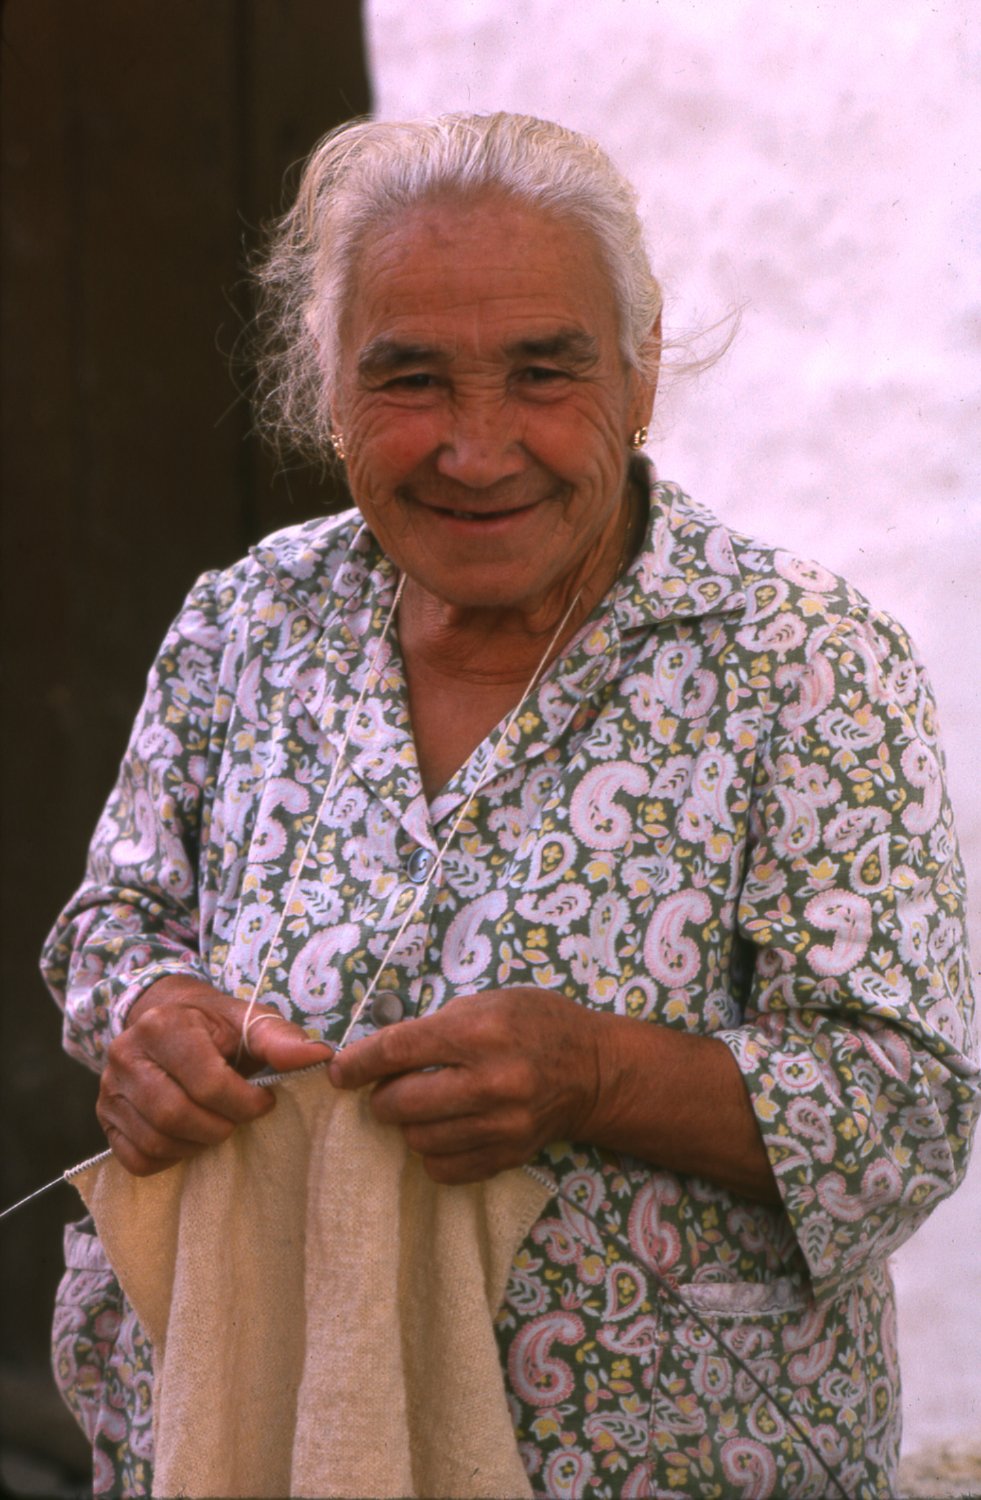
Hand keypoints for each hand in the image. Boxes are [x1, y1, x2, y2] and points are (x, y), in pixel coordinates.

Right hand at [97, 976, 331, 1174]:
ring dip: (197, 1144)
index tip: (265, 1100)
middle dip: (220, 1126)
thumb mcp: (249, 1021)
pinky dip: (170, 1158)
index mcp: (163, 1025)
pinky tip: (190, 1138)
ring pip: (155, 1140)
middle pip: (175, 1115)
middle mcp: (126, 1055)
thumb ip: (281, 1040)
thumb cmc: (215, 1024)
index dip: (244, 1102)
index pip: (206, 1082)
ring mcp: (110, 1089)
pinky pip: (136, 1159)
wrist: (167, 1018)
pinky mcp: (106, 1119)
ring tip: (218, 1125)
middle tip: (240, 1118)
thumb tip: (319, 1058)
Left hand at [327, 989, 602, 1183]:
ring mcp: (501, 1125)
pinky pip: (445, 1169)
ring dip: (408, 1125)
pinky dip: (434, 1152)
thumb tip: (378, 1054)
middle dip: (381, 1097)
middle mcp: (491, 1082)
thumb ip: (434, 1026)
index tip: (339, 1071)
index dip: (358, 1063)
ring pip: (418, 1140)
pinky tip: (445, 1130)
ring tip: (422, 1107)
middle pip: (401, 1103)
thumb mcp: (488, 1003)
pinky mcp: (508, 1156)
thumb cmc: (537, 1024)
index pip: (398, 1051)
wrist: (595, 1071)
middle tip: (386, 1088)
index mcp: (480, 1033)